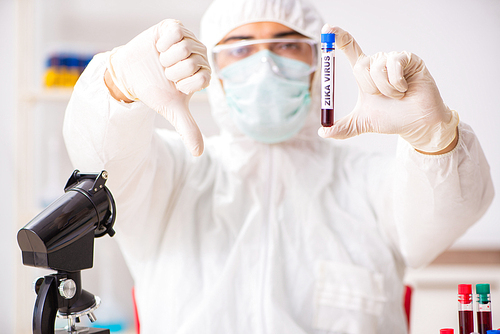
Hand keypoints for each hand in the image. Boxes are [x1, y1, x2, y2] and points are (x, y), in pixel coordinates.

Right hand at [106, 19, 210, 156]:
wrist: (132, 74)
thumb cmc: (155, 90)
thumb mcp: (172, 110)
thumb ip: (188, 129)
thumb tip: (199, 153)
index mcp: (204, 73)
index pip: (202, 77)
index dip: (183, 83)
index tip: (175, 85)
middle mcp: (200, 55)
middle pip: (192, 62)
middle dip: (172, 72)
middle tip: (166, 72)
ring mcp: (189, 39)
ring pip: (183, 48)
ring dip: (166, 58)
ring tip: (162, 61)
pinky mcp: (175, 27)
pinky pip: (175, 32)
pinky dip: (162, 43)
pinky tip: (159, 48)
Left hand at [318, 25, 458, 153]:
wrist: (416, 124)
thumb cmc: (392, 119)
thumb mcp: (362, 123)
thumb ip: (342, 128)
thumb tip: (323, 132)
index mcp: (364, 72)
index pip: (349, 48)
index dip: (338, 37)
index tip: (327, 29)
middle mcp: (377, 62)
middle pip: (360, 65)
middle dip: (368, 88)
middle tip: (381, 97)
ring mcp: (393, 59)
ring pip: (377, 68)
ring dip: (384, 89)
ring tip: (397, 95)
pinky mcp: (409, 58)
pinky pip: (394, 65)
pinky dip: (397, 83)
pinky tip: (406, 89)